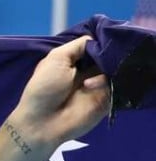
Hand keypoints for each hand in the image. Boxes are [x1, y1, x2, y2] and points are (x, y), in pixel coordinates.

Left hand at [0, 36, 109, 160]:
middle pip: (108, 56)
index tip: (103, 38)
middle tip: (102, 55)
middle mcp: (89, 71)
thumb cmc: (43, 88)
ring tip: (87, 80)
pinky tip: (90, 86)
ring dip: (105, 69)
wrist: (43, 122)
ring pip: (115, 68)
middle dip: (107, 53)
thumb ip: (76, 46)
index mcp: (75, 60)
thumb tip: (96, 38)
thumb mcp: (55, 59)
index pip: (95, 45)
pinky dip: (106, 82)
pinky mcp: (107, 99)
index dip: (100, 41)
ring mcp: (99, 85)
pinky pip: (117, 85)